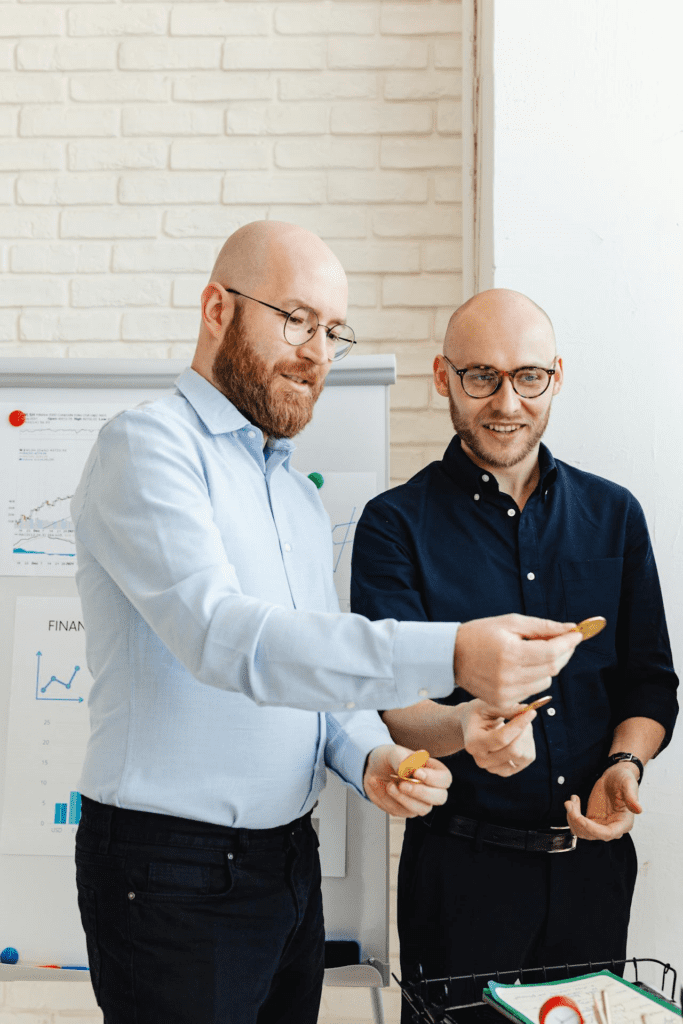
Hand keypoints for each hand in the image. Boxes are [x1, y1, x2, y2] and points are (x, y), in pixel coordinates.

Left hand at [363, 744, 451, 817]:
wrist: (373, 769)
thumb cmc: (389, 759)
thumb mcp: (393, 752)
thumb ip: (400, 758)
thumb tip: (405, 770)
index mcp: (432, 770)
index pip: (445, 778)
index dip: (434, 778)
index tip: (417, 772)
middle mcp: (429, 788)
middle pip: (440, 798)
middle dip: (421, 792)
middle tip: (403, 784)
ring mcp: (419, 801)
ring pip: (421, 809)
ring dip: (403, 799)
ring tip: (389, 785)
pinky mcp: (405, 810)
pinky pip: (400, 811)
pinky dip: (387, 799)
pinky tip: (379, 785)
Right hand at [453, 614, 582, 715]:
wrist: (452, 656)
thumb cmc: (482, 634)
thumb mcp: (511, 623)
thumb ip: (543, 627)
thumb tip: (571, 629)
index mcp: (510, 652)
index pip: (551, 651)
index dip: (568, 642)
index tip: (578, 634)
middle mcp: (508, 676)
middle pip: (552, 668)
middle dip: (563, 653)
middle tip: (564, 640)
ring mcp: (505, 693)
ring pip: (545, 682)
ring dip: (548, 667)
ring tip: (534, 654)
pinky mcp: (502, 702)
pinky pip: (532, 692)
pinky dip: (534, 679)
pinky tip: (522, 668)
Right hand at [460, 700, 536, 776]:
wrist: (472, 726)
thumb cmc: (478, 713)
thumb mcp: (487, 705)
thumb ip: (505, 708)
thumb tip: (526, 709)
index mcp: (473, 743)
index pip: (502, 738)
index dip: (519, 725)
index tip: (531, 711)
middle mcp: (481, 760)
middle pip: (514, 750)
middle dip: (524, 730)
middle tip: (523, 714)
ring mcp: (493, 768)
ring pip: (524, 756)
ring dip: (526, 737)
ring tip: (517, 724)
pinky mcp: (505, 771)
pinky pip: (526, 759)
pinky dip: (527, 745)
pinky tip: (518, 735)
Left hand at [564, 763, 642, 840]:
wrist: (615, 775)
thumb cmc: (624, 779)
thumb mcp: (629, 784)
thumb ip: (632, 797)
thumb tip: (638, 809)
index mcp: (624, 822)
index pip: (608, 834)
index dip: (593, 830)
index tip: (580, 819)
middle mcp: (612, 827)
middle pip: (592, 834)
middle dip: (577, 821)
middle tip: (570, 804)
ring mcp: (601, 824)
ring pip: (583, 831)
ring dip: (572, 818)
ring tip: (571, 801)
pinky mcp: (592, 819)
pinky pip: (579, 824)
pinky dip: (572, 815)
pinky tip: (573, 801)